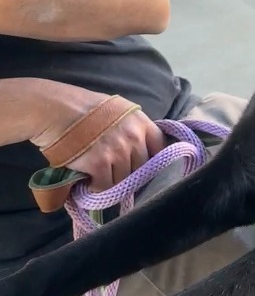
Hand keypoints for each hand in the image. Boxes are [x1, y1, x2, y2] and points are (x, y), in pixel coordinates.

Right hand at [31, 86, 166, 190]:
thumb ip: (133, 128)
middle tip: (114, 171)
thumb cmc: (83, 108)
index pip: (160, 147)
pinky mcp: (100, 164)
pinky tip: (89, 178)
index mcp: (140, 121)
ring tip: (99, 173)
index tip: (144, 166)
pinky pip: (106, 185)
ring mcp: (118, 151)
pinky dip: (97, 187)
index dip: (153, 159)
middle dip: (129, 172)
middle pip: (142, 167)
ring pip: (124, 179)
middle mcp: (133, 136)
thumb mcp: (117, 110)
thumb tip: (143, 152)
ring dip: (112, 180)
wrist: (53, 109)